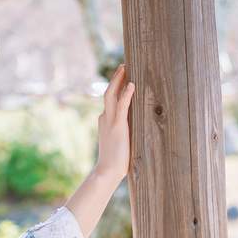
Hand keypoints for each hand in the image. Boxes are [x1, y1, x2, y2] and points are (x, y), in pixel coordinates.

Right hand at [95, 63, 134, 177]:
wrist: (107, 171)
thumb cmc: (115, 162)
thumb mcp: (118, 143)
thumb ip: (122, 134)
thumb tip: (132, 131)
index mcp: (105, 121)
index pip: (110, 100)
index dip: (115, 88)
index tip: (122, 78)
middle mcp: (105, 118)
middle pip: (108, 93)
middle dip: (115, 78)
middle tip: (123, 66)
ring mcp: (110, 121)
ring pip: (111, 95)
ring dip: (118, 80)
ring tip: (126, 68)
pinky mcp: (117, 126)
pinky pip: (122, 106)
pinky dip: (126, 94)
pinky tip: (131, 84)